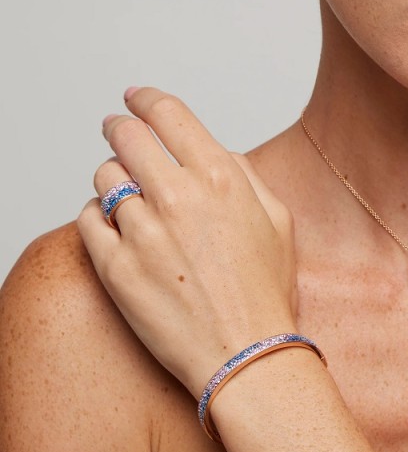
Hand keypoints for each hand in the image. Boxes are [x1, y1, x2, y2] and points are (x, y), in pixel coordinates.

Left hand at [78, 87, 297, 399]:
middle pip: (127, 136)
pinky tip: (114, 222)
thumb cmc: (266, 289)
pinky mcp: (116, 268)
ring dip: (113, 176)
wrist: (246, 353)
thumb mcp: (277, 217)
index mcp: (221, 177)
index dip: (146, 98)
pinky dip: (97, 214)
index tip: (135, 97)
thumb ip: (244, 174)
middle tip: (118, 129)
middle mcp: (179, 197)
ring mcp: (143, 232)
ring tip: (125, 189)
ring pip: (105, 177)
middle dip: (120, 126)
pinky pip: (88, 219)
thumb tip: (214, 152)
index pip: (169, 114)